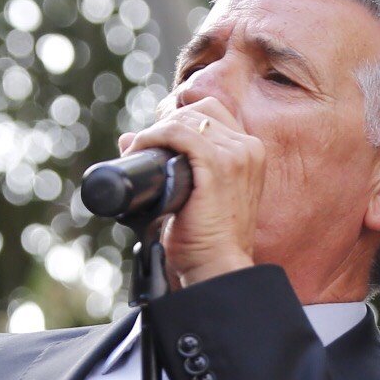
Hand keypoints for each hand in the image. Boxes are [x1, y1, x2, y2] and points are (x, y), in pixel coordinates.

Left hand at [121, 100, 262, 287]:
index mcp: (250, 153)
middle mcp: (248, 148)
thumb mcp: (194, 195)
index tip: (157, 141)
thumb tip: (129, 139)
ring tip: (137, 151)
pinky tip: (140, 148)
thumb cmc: (205, 240)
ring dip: (156, 131)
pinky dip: (155, 136)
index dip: (180, 121)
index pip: (212, 114)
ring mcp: (236, 155)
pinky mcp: (218, 164)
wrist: (217, 267)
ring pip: (187, 120)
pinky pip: (180, 133)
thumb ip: (172, 164)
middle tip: (144, 148)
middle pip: (199, 112)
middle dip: (166, 125)